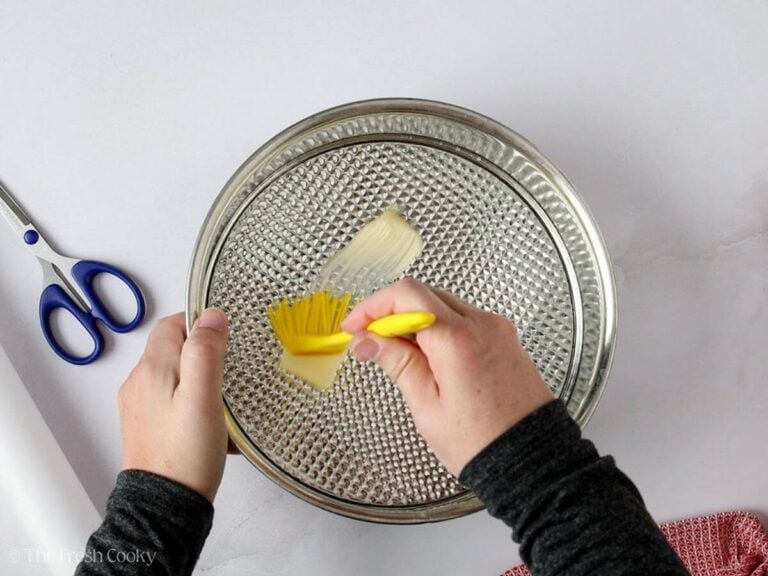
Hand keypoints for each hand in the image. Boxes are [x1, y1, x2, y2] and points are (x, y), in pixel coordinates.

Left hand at [118, 309, 228, 502]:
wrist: (163, 506)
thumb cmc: (187, 453)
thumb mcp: (203, 397)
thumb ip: (205, 352)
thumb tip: (211, 315)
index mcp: (151, 369)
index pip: (172, 324)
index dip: (199, 324)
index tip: (224, 341)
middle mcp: (138, 383)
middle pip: (172, 350)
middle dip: (202, 356)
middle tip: (229, 375)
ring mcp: (139, 406)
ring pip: (173, 376)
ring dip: (198, 382)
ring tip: (222, 405)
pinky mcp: (145, 426)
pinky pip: (170, 400)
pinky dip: (191, 403)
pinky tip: (210, 425)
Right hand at [341, 279, 553, 475]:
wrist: (532, 461)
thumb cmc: (482, 443)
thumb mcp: (427, 406)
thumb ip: (397, 363)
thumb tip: (367, 341)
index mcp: (458, 339)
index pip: (406, 295)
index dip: (373, 306)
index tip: (355, 326)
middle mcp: (482, 324)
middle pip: (424, 294)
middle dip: (390, 311)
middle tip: (369, 339)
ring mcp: (497, 328)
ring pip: (443, 304)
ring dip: (413, 318)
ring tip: (394, 352)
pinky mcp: (504, 338)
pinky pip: (463, 318)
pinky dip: (437, 327)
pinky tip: (425, 354)